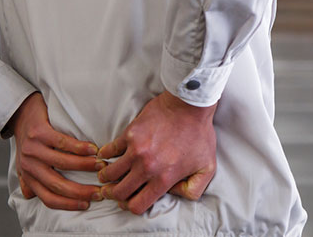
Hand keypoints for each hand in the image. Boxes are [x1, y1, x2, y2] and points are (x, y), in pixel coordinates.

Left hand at [8, 92, 103, 209]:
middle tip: (99, 191)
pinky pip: (62, 143)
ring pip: (62, 163)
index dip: (68, 204)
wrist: (19, 112)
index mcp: (28, 176)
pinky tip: (92, 149)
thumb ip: (28, 181)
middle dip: (80, 191)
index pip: (48, 198)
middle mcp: (29, 165)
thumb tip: (31, 197)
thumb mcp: (24, 163)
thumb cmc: (28, 139)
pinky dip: (79, 148)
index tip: (87, 205)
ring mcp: (33, 149)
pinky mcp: (39, 132)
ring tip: (100, 166)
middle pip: (57, 185)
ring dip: (85, 166)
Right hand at [97, 90, 216, 214]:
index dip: (130, 206)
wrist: (190, 105)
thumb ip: (194, 188)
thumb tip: (177, 194)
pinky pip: (111, 148)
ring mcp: (136, 150)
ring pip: (111, 172)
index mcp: (164, 179)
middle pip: (120, 192)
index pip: (137, 205)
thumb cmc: (199, 134)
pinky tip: (105, 155)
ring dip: (106, 177)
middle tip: (111, 192)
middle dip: (114, 195)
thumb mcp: (207, 167)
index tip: (127, 202)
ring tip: (105, 176)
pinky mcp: (131, 133)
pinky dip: (105, 154)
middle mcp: (147, 167)